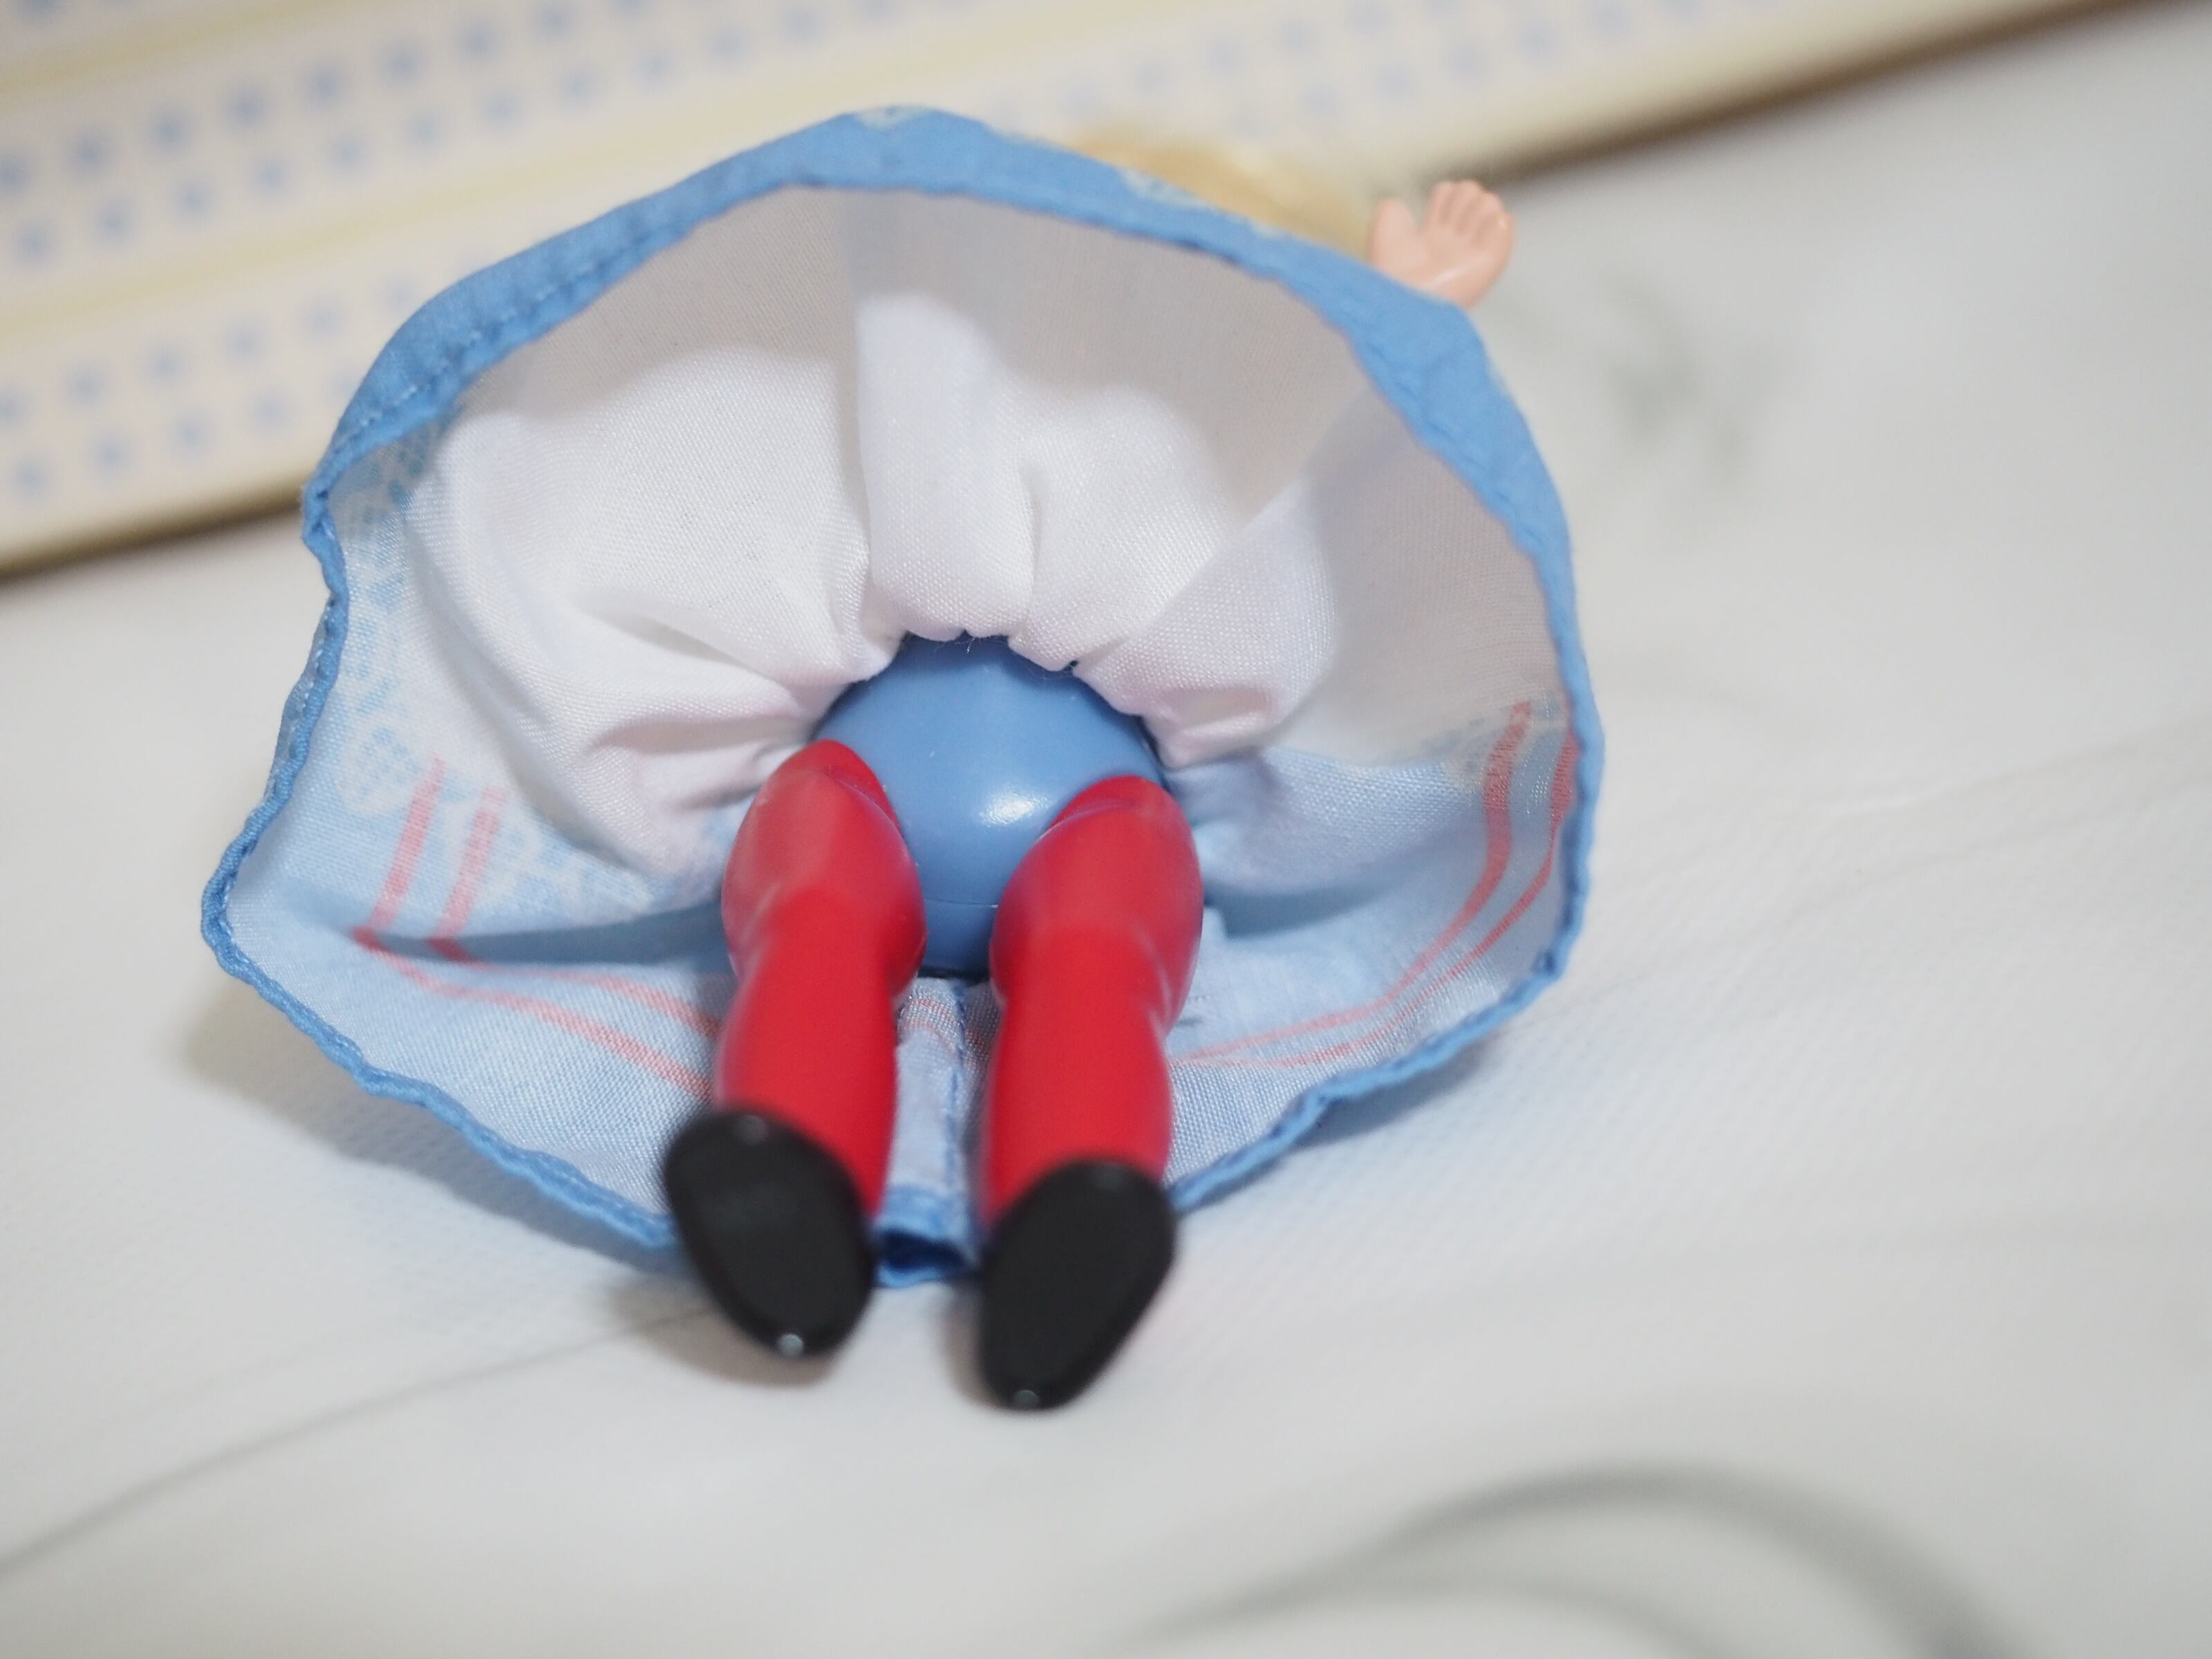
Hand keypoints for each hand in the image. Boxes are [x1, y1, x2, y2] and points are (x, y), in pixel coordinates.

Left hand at [1367, 180, 1514, 307]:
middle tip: (1447, 224)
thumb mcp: (1382, 230)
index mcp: (1431, 238)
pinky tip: (1484, 231)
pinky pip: (1503, 226)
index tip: (1433, 214)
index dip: (1444, 196)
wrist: (1402, 297)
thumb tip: (1400, 205)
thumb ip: (1392, 211)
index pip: (1451, 195)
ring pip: (1489, 204)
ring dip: (1478, 208)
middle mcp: (1455, 245)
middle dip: (1462, 198)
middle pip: (1472, 193)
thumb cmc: (1390, 269)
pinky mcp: (1488, 264)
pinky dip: (1496, 222)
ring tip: (1463, 232)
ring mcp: (1473, 255)